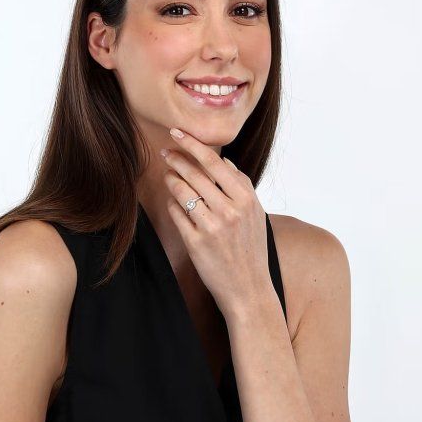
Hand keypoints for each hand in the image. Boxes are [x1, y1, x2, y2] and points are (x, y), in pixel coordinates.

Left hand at [159, 126, 270, 318]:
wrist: (248, 288)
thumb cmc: (252, 250)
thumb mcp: (256, 215)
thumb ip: (243, 187)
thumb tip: (226, 162)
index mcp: (247, 199)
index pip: (215, 162)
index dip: (193, 144)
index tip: (178, 133)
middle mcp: (230, 210)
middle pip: (196, 174)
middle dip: (177, 159)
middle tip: (165, 151)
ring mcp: (213, 226)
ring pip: (183, 192)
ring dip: (172, 179)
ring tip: (167, 173)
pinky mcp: (197, 242)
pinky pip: (178, 214)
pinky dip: (173, 204)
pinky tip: (173, 201)